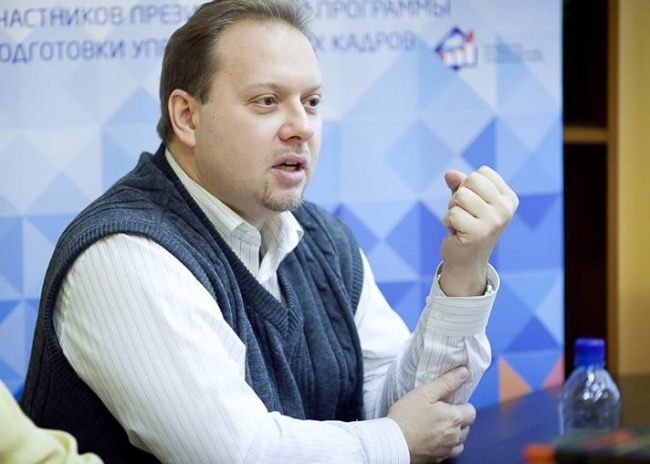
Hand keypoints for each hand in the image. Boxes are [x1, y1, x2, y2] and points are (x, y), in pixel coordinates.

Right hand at [387, 367, 475, 463]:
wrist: (392, 442)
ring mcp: (446, 449)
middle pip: (467, 427)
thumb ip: (446, 382)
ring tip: (438, 426)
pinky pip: (449, 452)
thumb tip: (464, 372)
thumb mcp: (425, 393)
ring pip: (460, 441)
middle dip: (458, 419)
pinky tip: (434, 439)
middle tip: (441, 413)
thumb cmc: (406, 416)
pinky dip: (446, 446)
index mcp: (454, 418)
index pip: (471, 411)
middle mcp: (454, 436)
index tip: (449, 403)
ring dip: (454, 434)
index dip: (462, 405)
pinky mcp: (437, 459)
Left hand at [440, 166, 518, 295]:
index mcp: (508, 199)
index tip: (472, 205)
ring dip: (453, 209)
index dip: (469, 185)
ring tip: (460, 223)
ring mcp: (494, 222)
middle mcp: (505, 209)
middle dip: (459, 195)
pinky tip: (456, 233)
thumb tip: (450, 174)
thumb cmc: (466, 225)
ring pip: (460, 196)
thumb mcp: (466, 201)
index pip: (482, 172)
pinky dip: (448, 222)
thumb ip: (460, 184)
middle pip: (472, 180)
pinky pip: (452, 214)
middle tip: (464, 214)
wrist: (466, 260)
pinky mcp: (478, 233)